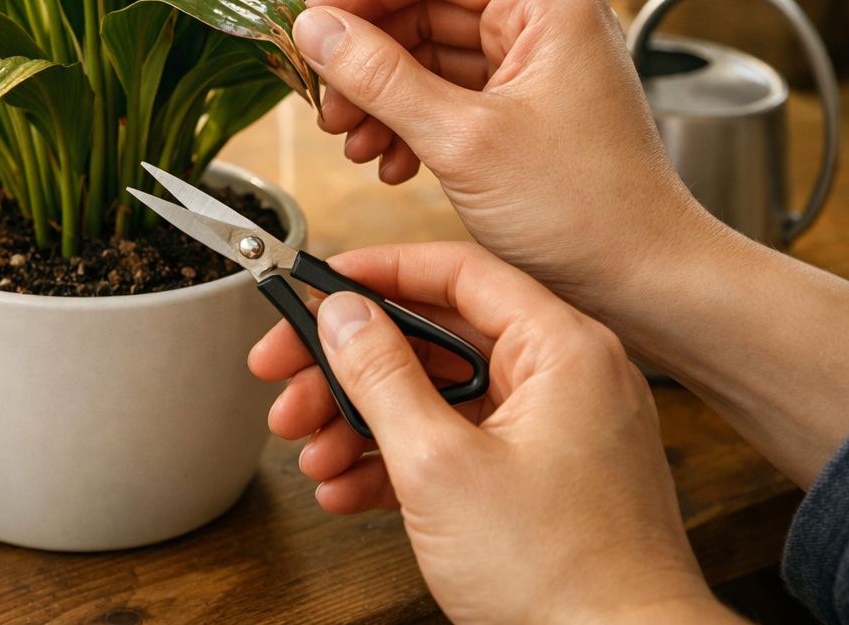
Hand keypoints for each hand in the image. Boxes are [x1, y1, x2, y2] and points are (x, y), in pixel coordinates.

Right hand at [248, 243, 733, 624]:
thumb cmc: (562, 575)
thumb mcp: (441, 465)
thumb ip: (381, 375)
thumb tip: (341, 311)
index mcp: (561, 350)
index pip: (457, 273)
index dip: (376, 273)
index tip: (314, 286)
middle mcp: (564, 379)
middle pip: (434, 341)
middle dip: (348, 368)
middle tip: (284, 380)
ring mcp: (554, 432)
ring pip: (437, 399)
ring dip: (362, 423)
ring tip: (308, 452)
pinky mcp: (540, 481)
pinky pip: (458, 447)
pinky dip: (400, 463)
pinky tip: (345, 488)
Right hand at [291, 0, 717, 318]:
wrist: (646, 281)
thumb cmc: (585, 210)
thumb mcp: (462, 140)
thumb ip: (380, 78)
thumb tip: (314, 31)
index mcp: (547, 1)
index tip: (312, 30)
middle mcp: (545, 19)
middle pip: (425, 6)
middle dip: (366, 59)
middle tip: (326, 106)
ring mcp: (535, 64)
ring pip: (429, 55)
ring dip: (381, 98)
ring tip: (354, 145)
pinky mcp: (524, 107)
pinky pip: (448, 94)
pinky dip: (410, 123)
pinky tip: (390, 164)